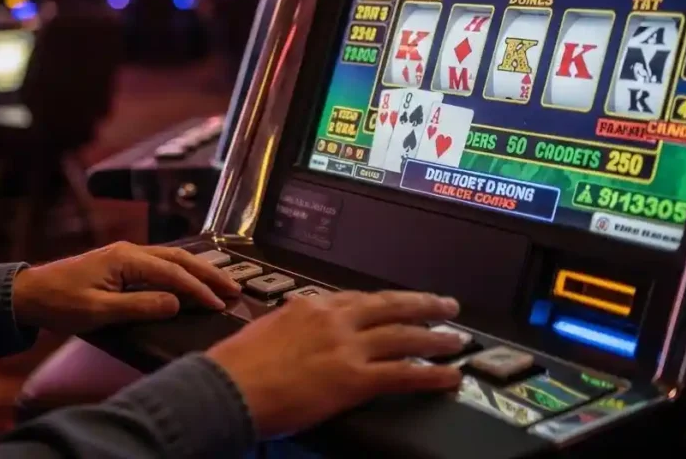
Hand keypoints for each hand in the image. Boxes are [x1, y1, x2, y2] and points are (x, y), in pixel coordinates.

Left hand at [13, 242, 240, 333]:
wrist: (29, 294)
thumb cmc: (60, 303)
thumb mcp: (99, 311)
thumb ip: (140, 306)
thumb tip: (177, 303)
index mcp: (126, 259)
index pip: (173, 273)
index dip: (198, 289)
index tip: (219, 304)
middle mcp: (129, 251)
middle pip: (179, 259)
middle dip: (208, 273)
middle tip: (234, 289)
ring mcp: (125, 255)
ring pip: (171, 258)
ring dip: (198, 271)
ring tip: (221, 284)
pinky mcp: (121, 264)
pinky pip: (160, 264)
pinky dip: (181, 272)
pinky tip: (191, 279)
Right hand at [207, 291, 464, 438]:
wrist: (229, 386)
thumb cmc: (237, 364)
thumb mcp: (265, 331)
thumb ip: (289, 327)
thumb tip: (294, 330)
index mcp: (310, 307)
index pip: (358, 299)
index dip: (385, 303)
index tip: (400, 304)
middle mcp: (334, 320)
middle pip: (390, 307)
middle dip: (422, 305)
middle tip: (447, 305)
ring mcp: (346, 347)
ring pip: (404, 336)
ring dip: (435, 337)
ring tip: (457, 339)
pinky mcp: (354, 379)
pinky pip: (403, 373)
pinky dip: (431, 374)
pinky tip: (449, 375)